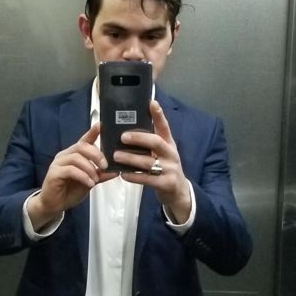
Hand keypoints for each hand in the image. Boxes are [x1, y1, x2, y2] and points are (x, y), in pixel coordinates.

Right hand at [28, 123, 115, 230]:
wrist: (54, 205)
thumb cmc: (70, 191)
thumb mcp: (89, 182)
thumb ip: (100, 175)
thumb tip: (116, 171)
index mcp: (74, 155)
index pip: (84, 140)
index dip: (92, 132)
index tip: (101, 125)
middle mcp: (65, 155)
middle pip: (81, 146)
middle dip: (96, 154)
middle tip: (105, 165)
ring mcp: (58, 163)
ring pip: (76, 158)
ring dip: (90, 168)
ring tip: (96, 178)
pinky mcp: (54, 173)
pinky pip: (70, 170)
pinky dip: (83, 176)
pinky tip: (89, 183)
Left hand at [114, 100, 191, 223]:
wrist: (179, 192)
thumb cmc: (165, 169)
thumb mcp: (163, 154)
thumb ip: (151, 144)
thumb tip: (128, 131)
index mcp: (169, 144)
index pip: (164, 127)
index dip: (159, 115)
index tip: (152, 103)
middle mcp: (171, 154)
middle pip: (156, 142)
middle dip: (139, 138)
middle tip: (123, 136)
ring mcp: (170, 169)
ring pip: (148, 162)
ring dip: (131, 158)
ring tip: (116, 155)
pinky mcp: (166, 183)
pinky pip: (147, 179)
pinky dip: (134, 176)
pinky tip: (123, 174)